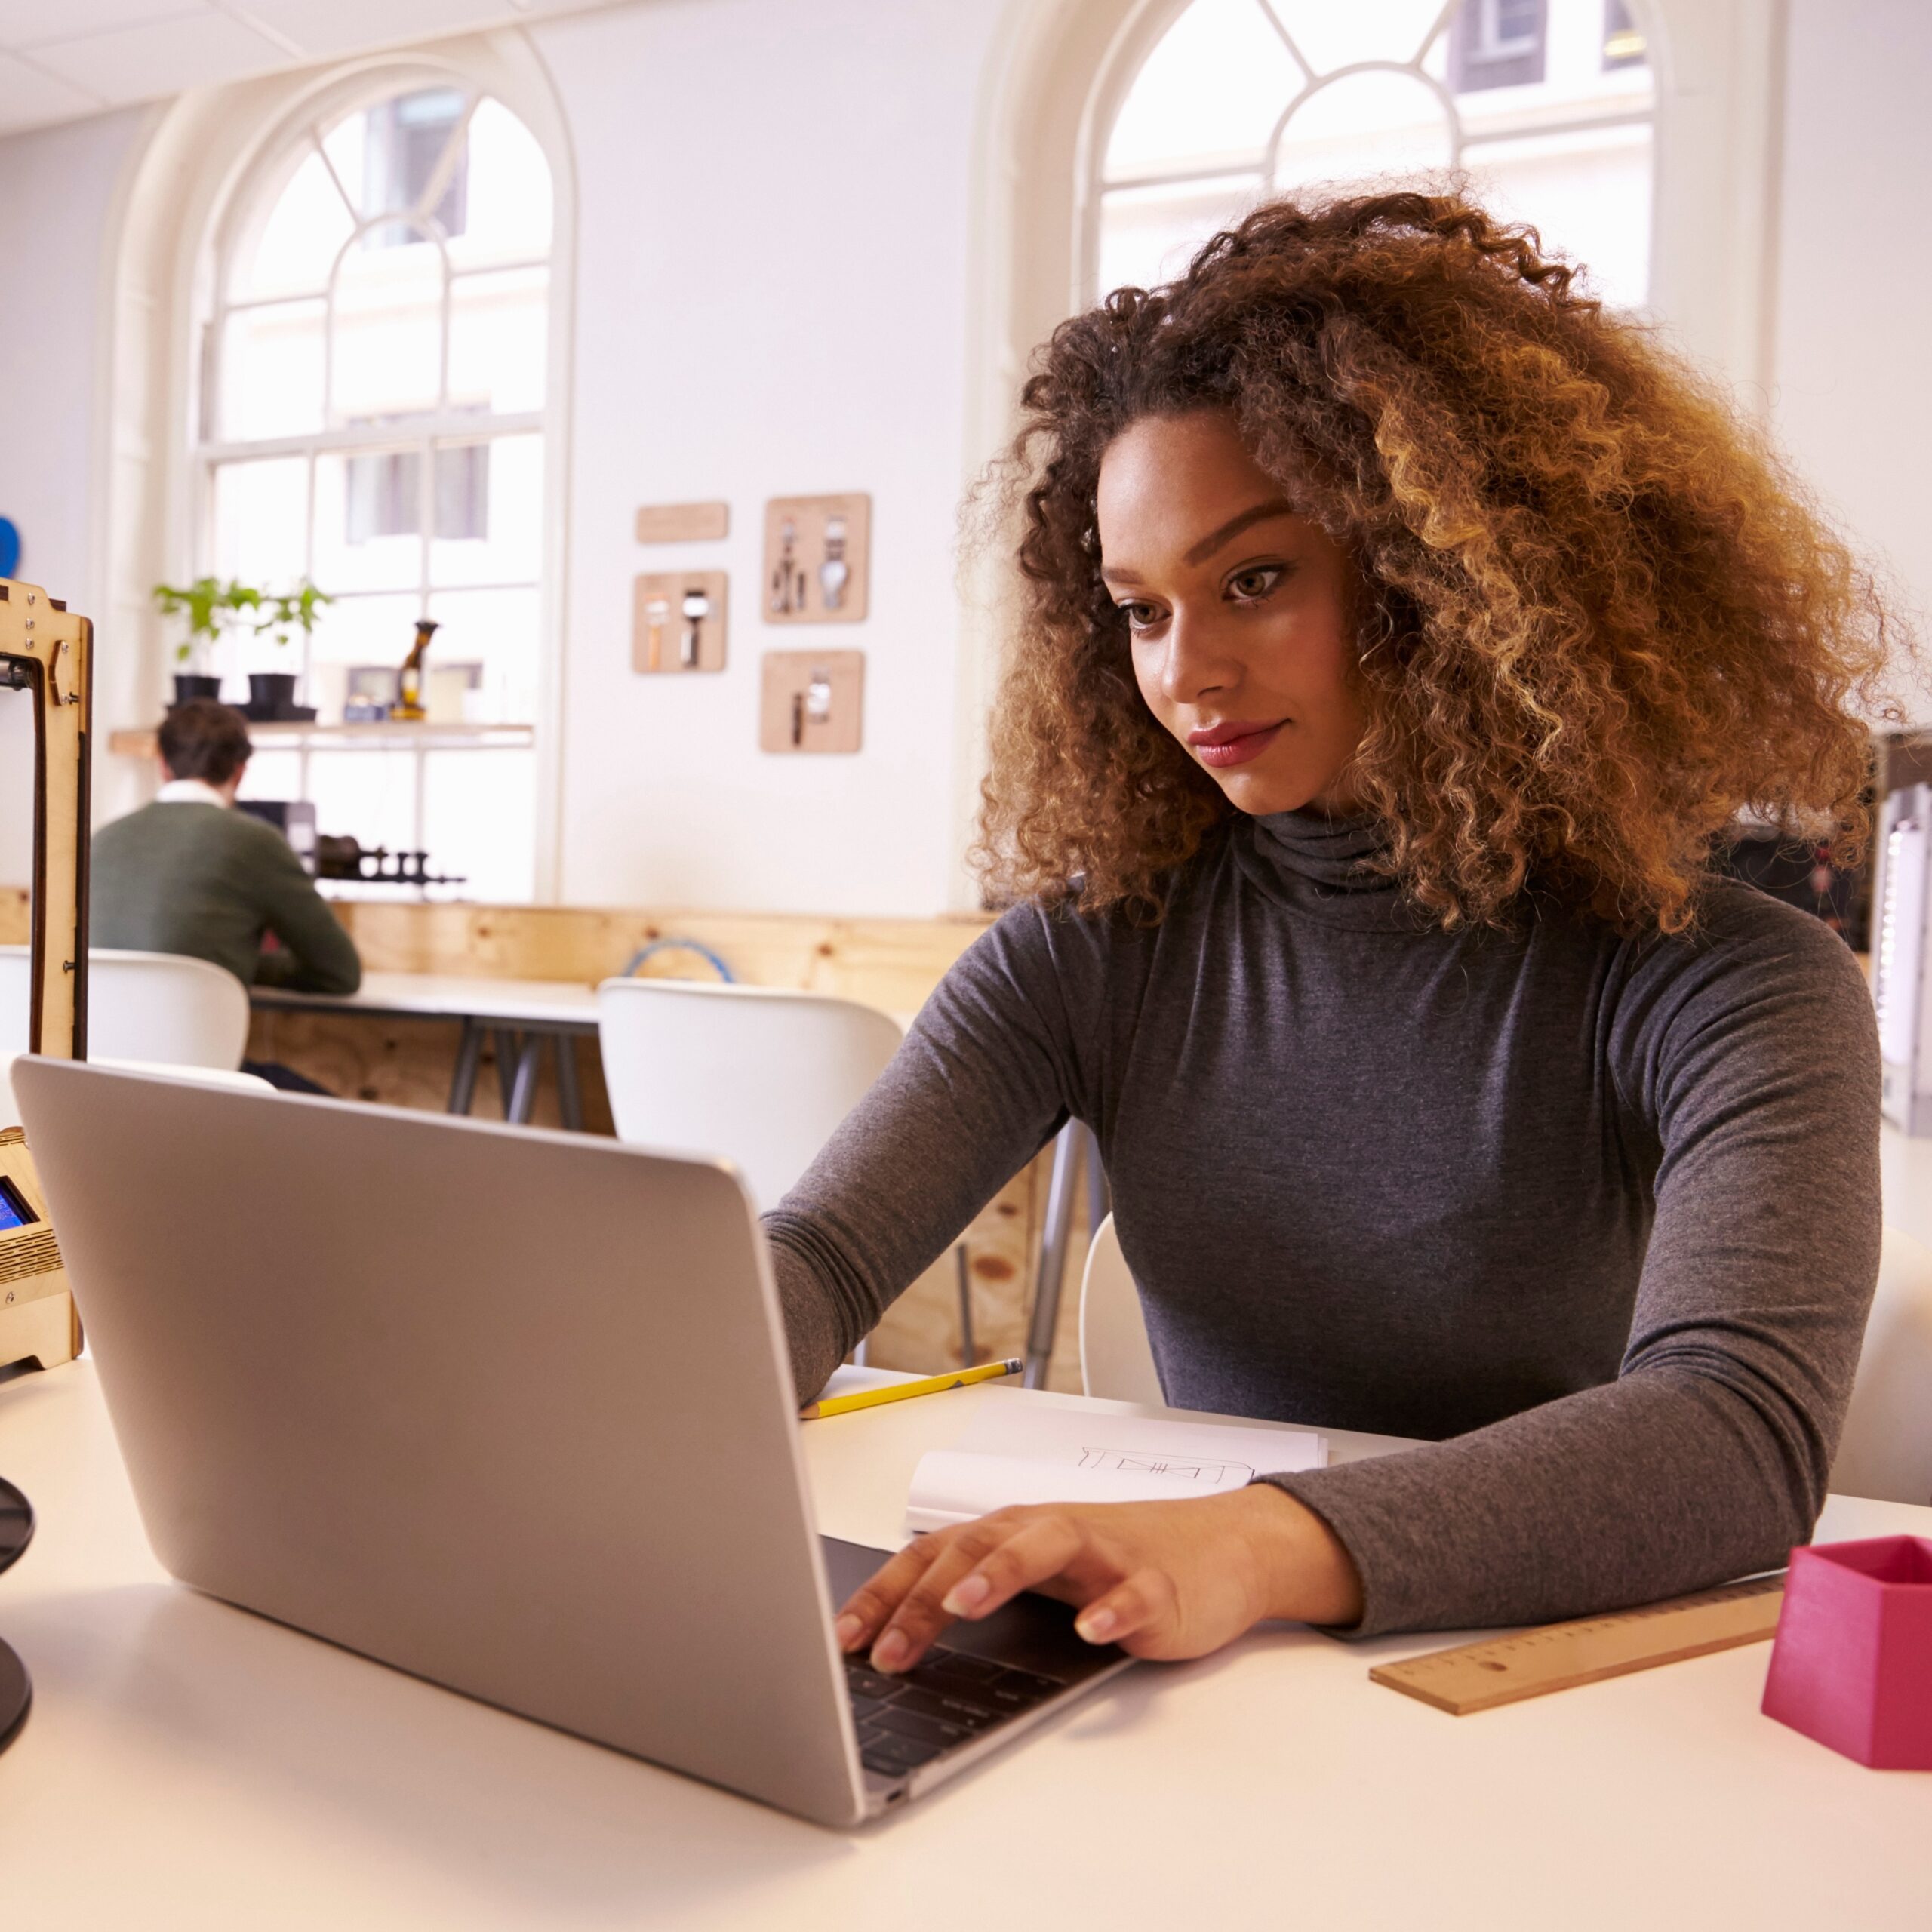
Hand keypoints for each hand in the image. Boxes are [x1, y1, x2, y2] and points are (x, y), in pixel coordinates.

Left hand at [834, 1484, 1362, 1673]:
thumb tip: (896, 1639)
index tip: (843, 1639)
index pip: (933, 1554)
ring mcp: (1105, 1553)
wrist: (1224, 1547)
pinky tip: (1092, 1630)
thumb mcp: (1041, 1573)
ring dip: (1000, 1573)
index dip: (884, 1594)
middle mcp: (1050, 1531)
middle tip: (888, 1648)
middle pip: (976, 1546)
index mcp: (1013, 1531)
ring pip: (1046, 1545)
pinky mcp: (1157, 1583)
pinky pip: (1133, 1592)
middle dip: (924, 1598)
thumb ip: (982, 1593)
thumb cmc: (1121, 1559)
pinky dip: (1111, 1609)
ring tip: (963, 1606)